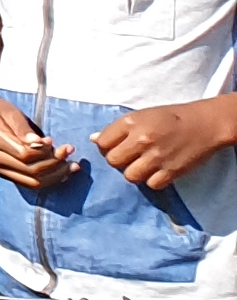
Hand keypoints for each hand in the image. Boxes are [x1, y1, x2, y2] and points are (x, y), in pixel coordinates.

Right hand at [0, 94, 75, 188]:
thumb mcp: (10, 112)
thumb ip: (23, 128)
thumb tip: (38, 143)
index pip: (25, 155)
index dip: (45, 152)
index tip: (56, 141)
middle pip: (31, 171)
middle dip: (55, 164)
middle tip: (70, 150)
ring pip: (33, 182)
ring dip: (56, 176)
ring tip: (72, 165)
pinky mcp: (5, 174)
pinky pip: (30, 183)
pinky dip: (48, 180)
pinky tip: (62, 173)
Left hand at [96, 99, 236, 190]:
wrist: (204, 124)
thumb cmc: (170, 118)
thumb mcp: (141, 115)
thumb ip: (117, 129)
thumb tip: (94, 140)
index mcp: (131, 122)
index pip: (102, 143)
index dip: (106, 147)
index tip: (116, 146)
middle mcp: (141, 140)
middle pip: (113, 161)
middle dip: (118, 161)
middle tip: (130, 157)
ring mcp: (157, 157)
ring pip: (130, 176)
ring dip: (135, 172)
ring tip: (144, 164)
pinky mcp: (172, 171)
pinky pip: (151, 184)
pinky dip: (153, 180)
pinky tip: (158, 171)